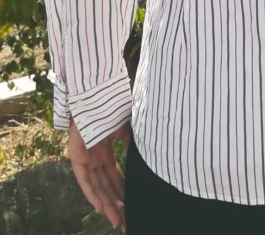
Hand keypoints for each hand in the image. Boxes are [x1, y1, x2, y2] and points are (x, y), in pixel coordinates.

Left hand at [68, 117, 130, 231]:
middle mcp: (95, 156)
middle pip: (107, 185)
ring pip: (97, 186)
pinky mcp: (76, 156)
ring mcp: (85, 157)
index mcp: (106, 149)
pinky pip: (84, 179)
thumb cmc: (111, 106)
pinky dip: (92, 193)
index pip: (115, 176)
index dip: (123, 191)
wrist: (96, 92)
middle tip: (126, 221)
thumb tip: (139, 161)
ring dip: (107, 204)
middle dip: (117, 204)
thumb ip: (129, 145)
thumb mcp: (126, 128)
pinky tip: (102, 207)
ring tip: (117, 220)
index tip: (132, 206)